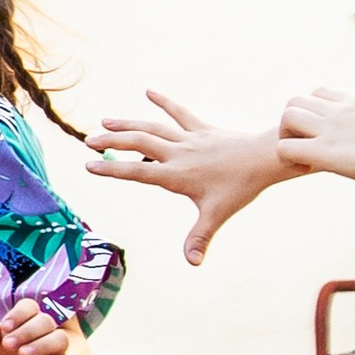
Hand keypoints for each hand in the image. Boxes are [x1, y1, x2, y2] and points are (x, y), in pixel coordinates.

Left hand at [0, 298, 73, 354]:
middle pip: (45, 321)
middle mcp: (45, 332)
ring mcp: (57, 350)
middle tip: (8, 344)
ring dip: (41, 345)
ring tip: (23, 354)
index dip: (19, 314)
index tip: (4, 327)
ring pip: (60, 339)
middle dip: (26, 331)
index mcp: (27, 321)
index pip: (29, 306)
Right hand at [85, 90, 286, 266]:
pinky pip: (180, 113)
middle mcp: (178, 153)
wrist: (265, 158)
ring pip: (153, 127)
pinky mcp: (202, 128)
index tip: (89, 166)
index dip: (112, 169)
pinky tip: (149, 91)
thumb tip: (193, 263)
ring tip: (106, 121)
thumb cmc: (240, 187)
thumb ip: (200, 238)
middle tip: (88, 141)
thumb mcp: (217, 214)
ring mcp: (189, 138)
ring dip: (128, 123)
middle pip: (139, 143)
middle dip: (112, 142)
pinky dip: (164, 102)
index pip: (137, 172)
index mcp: (176, 175)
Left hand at [275, 89, 354, 190]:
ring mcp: (331, 128)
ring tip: (306, 158)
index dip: (313, 112)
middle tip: (308, 147)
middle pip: (295, 101)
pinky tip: (310, 169)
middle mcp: (340, 110)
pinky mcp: (326, 151)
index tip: (325, 134)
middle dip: (292, 125)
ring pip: (286, 117)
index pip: (320, 92)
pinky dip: (288, 160)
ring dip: (287, 138)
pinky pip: (284, 148)